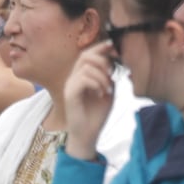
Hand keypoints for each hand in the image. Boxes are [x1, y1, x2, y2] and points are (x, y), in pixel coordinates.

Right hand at [62, 42, 115, 160]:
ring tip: (107, 89)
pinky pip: (83, 79)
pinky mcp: (69, 94)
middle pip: (85, 56)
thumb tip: (113, 61)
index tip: (114, 48)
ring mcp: (70, 85)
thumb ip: (109, 76)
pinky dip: (96, 83)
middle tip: (111, 73)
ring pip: (86, 67)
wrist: (88, 135)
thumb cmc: (97, 114)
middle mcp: (73, 78)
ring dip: (102, 76)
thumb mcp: (108, 91)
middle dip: (102, 60)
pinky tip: (101, 94)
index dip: (100, 48)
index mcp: (81, 76)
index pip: (87, 54)